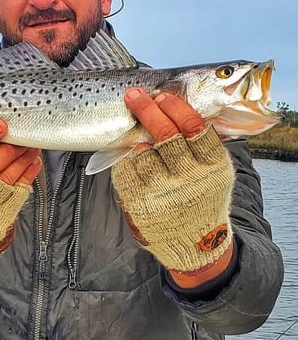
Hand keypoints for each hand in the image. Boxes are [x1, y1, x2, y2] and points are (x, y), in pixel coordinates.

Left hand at [111, 88, 234, 284]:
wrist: (194, 244)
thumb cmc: (202, 197)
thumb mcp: (214, 172)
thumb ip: (201, 144)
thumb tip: (176, 105)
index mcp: (213, 167)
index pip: (195, 129)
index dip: (177, 108)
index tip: (163, 96)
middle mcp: (189, 180)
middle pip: (165, 136)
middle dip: (148, 110)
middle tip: (135, 95)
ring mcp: (163, 194)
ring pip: (142, 152)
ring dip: (138, 139)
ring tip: (139, 136)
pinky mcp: (140, 204)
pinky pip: (125, 170)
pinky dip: (126, 159)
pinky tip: (133, 158)